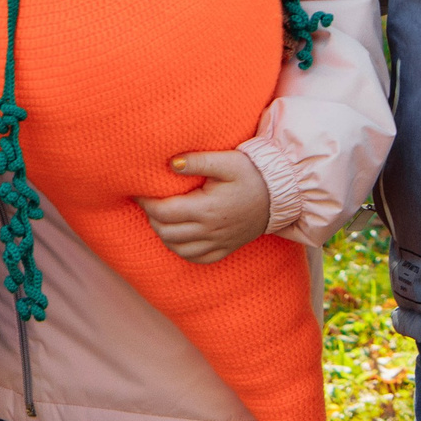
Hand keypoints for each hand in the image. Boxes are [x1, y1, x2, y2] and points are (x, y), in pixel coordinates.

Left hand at [137, 151, 271, 264]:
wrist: (281, 194)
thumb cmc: (252, 173)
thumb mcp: (227, 161)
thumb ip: (197, 161)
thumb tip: (170, 163)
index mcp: (207, 209)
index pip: (163, 212)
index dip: (146, 203)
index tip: (139, 191)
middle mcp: (211, 230)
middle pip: (165, 232)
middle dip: (151, 217)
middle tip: (148, 201)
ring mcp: (218, 243)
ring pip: (177, 248)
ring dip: (162, 234)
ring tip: (160, 216)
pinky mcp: (225, 249)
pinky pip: (196, 259)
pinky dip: (180, 249)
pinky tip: (177, 236)